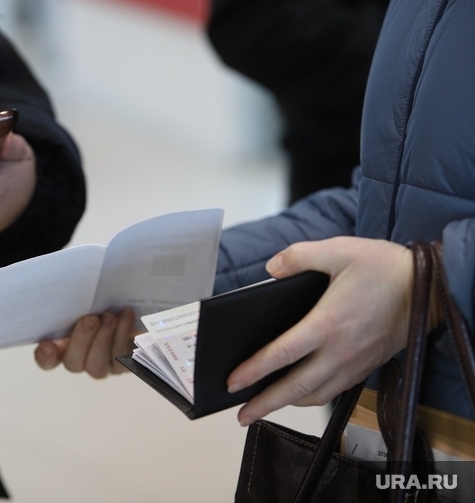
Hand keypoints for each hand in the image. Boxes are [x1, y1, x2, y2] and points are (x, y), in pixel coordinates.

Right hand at [35, 308, 136, 377]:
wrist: (133, 302)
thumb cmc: (105, 298)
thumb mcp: (88, 298)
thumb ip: (74, 303)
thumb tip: (69, 293)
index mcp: (63, 345)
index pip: (48, 360)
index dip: (45, 356)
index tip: (47, 345)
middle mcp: (81, 359)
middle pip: (73, 363)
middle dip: (81, 339)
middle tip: (90, 319)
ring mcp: (103, 365)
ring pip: (96, 366)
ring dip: (103, 338)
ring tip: (109, 316)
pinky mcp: (125, 364)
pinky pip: (121, 358)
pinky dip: (123, 334)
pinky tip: (125, 314)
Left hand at [228, 237, 413, 426]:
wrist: (430, 287)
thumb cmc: (385, 268)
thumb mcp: (339, 249)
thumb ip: (298, 256)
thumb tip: (271, 269)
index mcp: (328, 323)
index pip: (282, 354)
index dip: (254, 370)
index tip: (232, 382)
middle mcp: (340, 350)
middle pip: (295, 388)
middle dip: (264, 404)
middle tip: (240, 415)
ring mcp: (354, 363)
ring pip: (315, 395)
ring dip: (287, 405)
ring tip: (263, 407)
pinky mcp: (365, 366)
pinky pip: (333, 391)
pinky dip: (310, 397)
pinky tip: (297, 393)